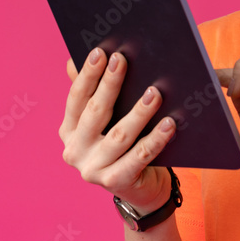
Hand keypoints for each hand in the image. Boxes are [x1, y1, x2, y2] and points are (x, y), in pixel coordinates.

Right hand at [60, 48, 175, 213]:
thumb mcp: (106, 120)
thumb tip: (73, 61)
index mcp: (69, 131)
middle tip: (123, 60)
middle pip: (95, 112)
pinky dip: (156, 139)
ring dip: (139, 112)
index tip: (100, 51)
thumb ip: (90, 93)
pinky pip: (140, 156)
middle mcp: (75, 151)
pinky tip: (170, 123)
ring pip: (119, 135)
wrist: (141, 189)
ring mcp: (92, 170)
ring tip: (155, 93)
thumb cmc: (125, 146)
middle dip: (110, 84)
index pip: (77, 98)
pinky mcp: (115, 183)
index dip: (88, 74)